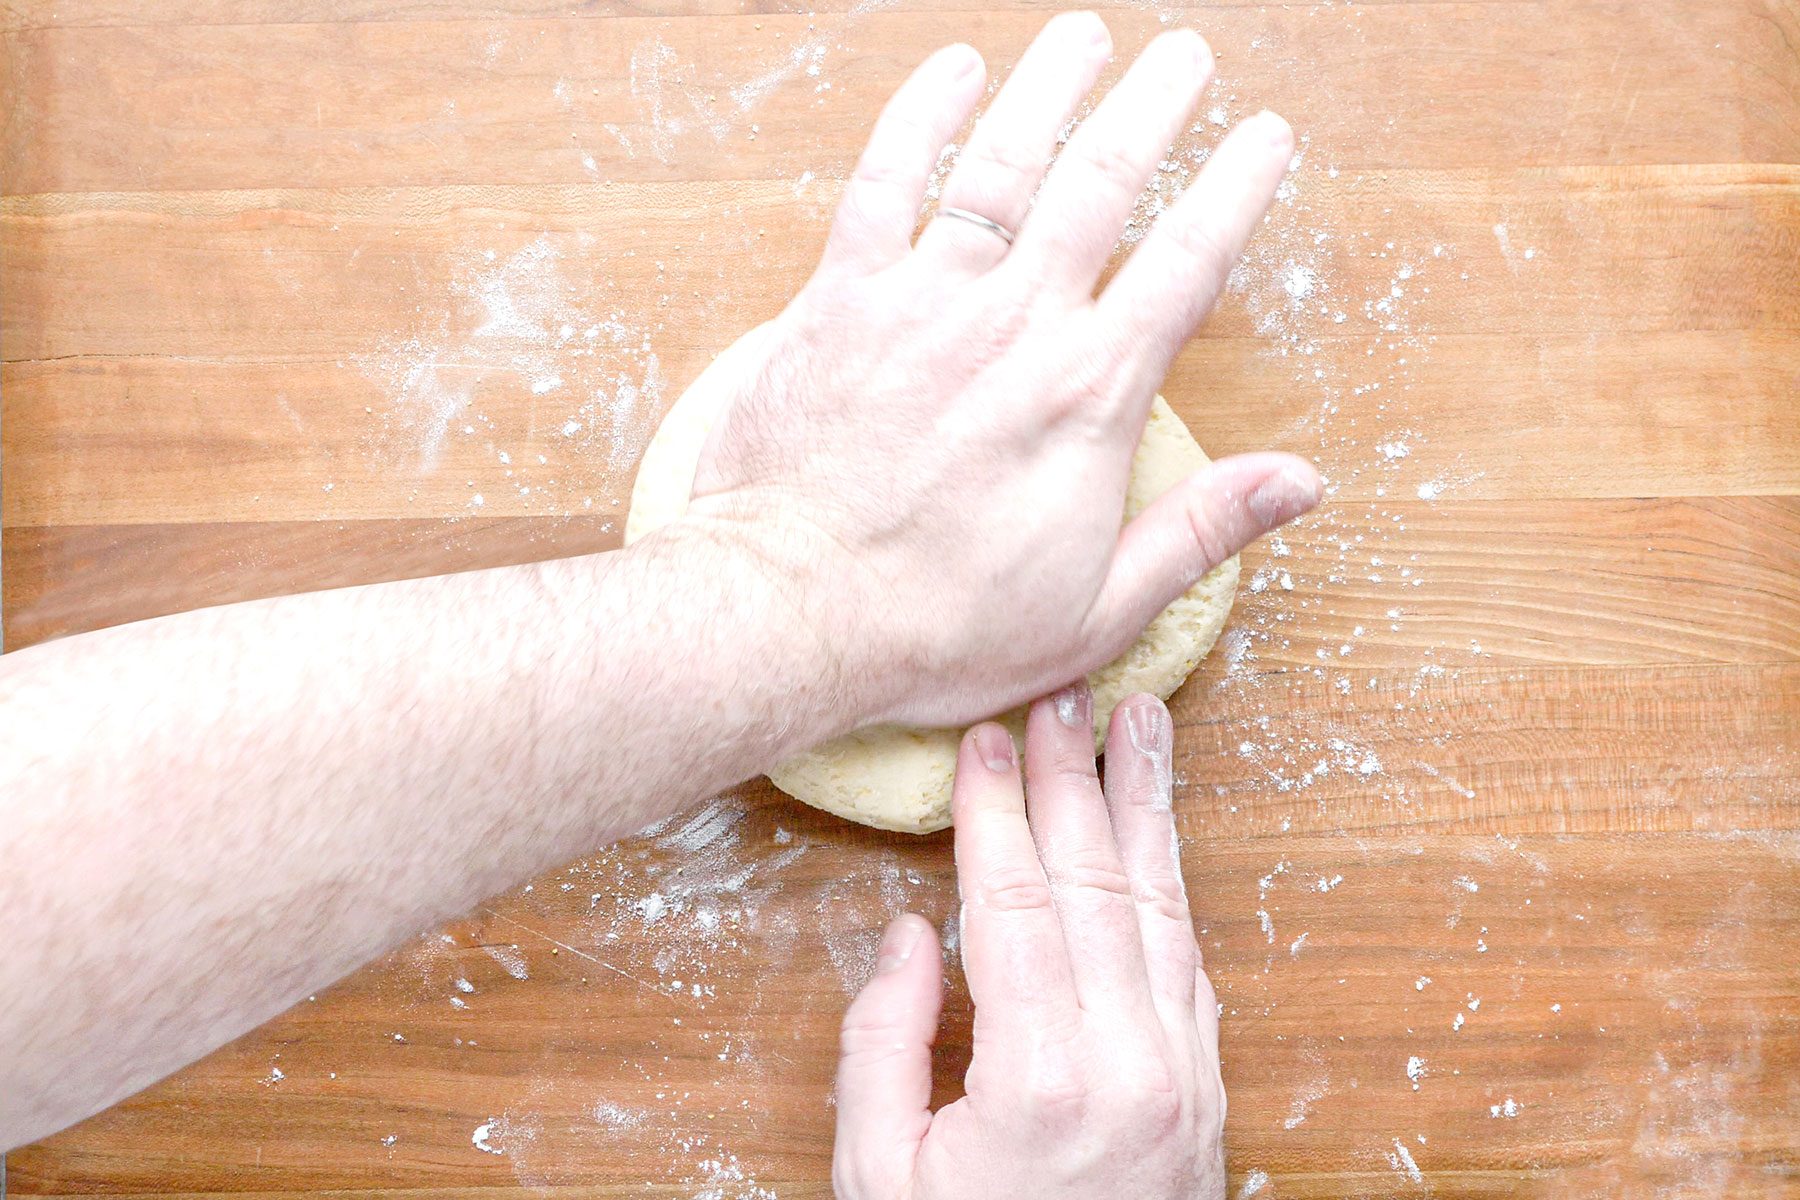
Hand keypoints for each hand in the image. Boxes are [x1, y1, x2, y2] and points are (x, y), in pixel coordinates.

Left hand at [660, 13, 1319, 727]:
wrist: (791, 614)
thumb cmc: (937, 627)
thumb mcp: (1097, 611)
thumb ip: (1201, 532)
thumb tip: (1303, 481)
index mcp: (1088, 397)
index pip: (1186, 266)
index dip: (1235, 191)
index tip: (1266, 137)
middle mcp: (1014, 328)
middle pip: (1101, 185)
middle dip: (1154, 107)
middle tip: (1187, 54)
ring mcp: (923, 303)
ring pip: (1001, 164)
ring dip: (1049, 89)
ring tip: (1085, 35)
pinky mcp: (839, 302)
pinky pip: (885, 184)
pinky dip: (920, 119)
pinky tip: (953, 70)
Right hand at [833, 686, 1224, 1199]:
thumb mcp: (880, 1175)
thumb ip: (884, 1045)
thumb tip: (914, 936)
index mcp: (1041, 1079)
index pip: (1016, 903)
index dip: (998, 810)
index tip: (988, 738)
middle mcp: (1131, 1064)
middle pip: (1097, 883)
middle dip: (1075, 778)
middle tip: (1064, 696)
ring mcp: (1183, 1076)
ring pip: (1162, 906)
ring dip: (1144, 807)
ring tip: (1141, 724)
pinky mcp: (1205, 1091)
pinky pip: (1189, 960)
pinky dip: (1173, 885)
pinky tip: (1160, 833)